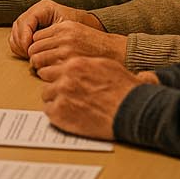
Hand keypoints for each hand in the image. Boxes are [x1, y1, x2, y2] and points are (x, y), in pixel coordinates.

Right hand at [8, 0, 105, 57]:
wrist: (85, 28)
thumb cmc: (79, 29)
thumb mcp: (67, 32)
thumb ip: (52, 38)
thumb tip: (35, 49)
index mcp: (44, 8)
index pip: (26, 22)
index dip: (25, 38)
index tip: (29, 51)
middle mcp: (35, 11)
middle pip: (18, 26)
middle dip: (21, 43)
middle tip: (29, 56)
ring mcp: (30, 19)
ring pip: (15, 32)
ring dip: (19, 46)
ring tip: (29, 56)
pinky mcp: (29, 28)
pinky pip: (16, 37)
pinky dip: (19, 46)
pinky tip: (28, 54)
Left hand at [27, 19, 125, 70]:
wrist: (118, 56)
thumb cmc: (98, 50)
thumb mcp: (78, 34)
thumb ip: (59, 38)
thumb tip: (36, 47)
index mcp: (64, 27)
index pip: (36, 38)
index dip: (38, 49)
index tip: (42, 57)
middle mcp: (63, 37)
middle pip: (34, 50)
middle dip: (36, 60)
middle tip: (43, 69)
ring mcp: (66, 51)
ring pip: (37, 63)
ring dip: (41, 71)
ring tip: (50, 77)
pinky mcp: (68, 66)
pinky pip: (45, 74)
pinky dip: (47, 79)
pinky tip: (56, 83)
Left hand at [36, 57, 154, 139]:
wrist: (132, 112)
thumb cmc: (127, 91)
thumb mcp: (113, 68)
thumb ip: (97, 64)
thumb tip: (101, 63)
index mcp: (77, 63)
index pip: (55, 64)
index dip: (59, 73)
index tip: (64, 80)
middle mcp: (66, 76)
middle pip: (47, 76)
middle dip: (54, 83)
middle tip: (64, 93)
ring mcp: (61, 94)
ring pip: (47, 93)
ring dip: (55, 99)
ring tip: (67, 106)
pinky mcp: (59, 112)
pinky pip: (48, 110)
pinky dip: (56, 113)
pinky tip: (67, 115)